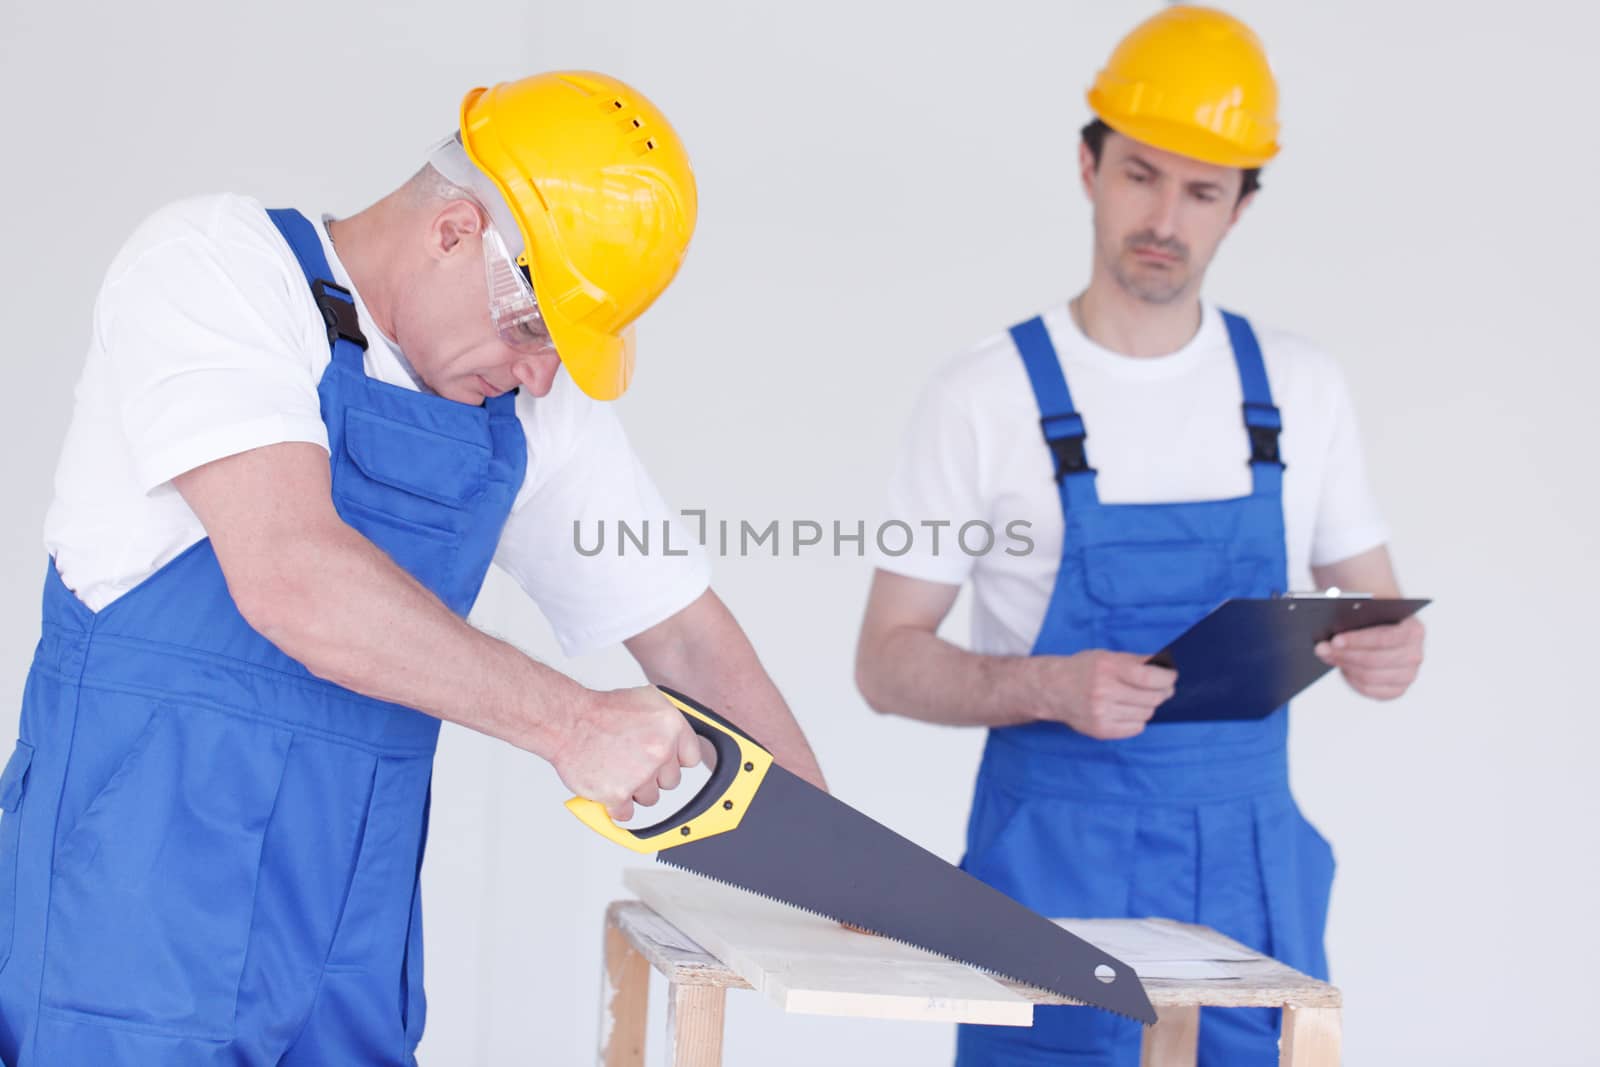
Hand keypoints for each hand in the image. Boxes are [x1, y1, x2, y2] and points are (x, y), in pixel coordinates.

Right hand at [551, 686, 704, 821]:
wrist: (568, 722)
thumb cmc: (600, 711)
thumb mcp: (645, 700)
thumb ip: (666, 722)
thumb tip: (679, 739)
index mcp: (671, 726)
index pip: (692, 758)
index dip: (675, 760)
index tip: (666, 762)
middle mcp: (660, 750)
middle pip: (671, 781)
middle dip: (654, 776)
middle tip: (634, 764)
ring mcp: (641, 774)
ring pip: (650, 798)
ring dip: (635, 791)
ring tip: (617, 772)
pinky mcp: (619, 794)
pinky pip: (626, 814)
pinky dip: (616, 807)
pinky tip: (609, 791)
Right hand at [1032, 651, 1176, 739]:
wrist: (1052, 689)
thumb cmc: (1082, 669)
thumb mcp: (1106, 656)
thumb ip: (1136, 661)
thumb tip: (1165, 665)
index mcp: (1106, 668)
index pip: (1148, 678)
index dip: (1167, 678)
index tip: (1171, 677)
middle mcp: (1103, 691)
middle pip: (1151, 698)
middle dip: (1163, 692)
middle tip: (1163, 688)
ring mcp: (1101, 713)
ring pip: (1146, 714)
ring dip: (1148, 706)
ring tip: (1138, 698)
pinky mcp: (1100, 730)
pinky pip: (1136, 728)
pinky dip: (1138, 719)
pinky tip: (1128, 710)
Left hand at [1315, 616, 1424, 700]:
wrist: (1382, 624)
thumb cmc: (1372, 614)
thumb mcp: (1366, 606)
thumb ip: (1354, 609)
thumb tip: (1332, 624)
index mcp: (1414, 630)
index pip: (1385, 638)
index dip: (1359, 640)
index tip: (1335, 639)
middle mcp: (1415, 655)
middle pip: (1376, 661)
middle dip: (1346, 655)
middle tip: (1322, 649)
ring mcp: (1408, 675)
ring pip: (1371, 677)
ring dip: (1345, 665)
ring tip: (1326, 656)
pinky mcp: (1396, 689)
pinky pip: (1371, 690)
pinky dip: (1353, 680)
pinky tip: (1341, 668)